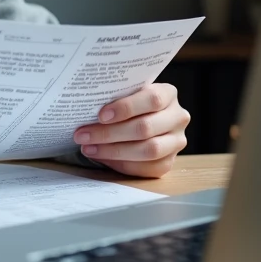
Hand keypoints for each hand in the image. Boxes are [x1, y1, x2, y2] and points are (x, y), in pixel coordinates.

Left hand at [73, 83, 189, 177]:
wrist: (144, 118)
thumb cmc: (131, 103)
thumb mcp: (127, 93)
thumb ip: (116, 96)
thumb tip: (85, 107)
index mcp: (168, 94)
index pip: (152, 99)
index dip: (126, 108)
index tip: (101, 115)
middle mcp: (178, 117)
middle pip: (146, 128)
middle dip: (110, 133)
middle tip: (83, 135)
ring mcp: (176, 141)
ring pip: (148, 150)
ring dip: (114, 151)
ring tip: (89, 148)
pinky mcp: (170, 162)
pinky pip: (147, 168)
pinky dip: (122, 164)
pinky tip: (103, 158)